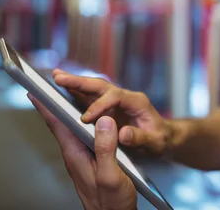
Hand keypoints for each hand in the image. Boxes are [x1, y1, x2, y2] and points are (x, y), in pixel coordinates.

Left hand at [29, 94, 136, 209]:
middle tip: (51, 85)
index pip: (57, 125)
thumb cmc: (111, 203)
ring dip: (69, 111)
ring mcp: (82, 157)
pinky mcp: (91, 160)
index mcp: (76, 155)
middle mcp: (76, 154)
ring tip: (67, 94)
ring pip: (73, 128)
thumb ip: (106, 149)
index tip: (36, 91)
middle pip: (62, 123)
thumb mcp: (111, 175)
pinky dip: (85, 122)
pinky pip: (84, 135)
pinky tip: (91, 118)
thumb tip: (103, 121)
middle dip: (55, 103)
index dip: (46, 106)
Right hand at [53, 69, 170, 156]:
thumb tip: (122, 134)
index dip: (99, 105)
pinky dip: (76, 94)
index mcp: (137, 102)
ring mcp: (115, 101)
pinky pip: (90, 99)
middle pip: (100, 85)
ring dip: (74, 83)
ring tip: (55, 77)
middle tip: (58, 78)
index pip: (115, 96)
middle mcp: (124, 97)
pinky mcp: (108, 108)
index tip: (86, 118)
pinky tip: (61, 90)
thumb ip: (140, 138)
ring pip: (93, 89)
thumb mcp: (155, 142)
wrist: (164, 137)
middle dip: (80, 82)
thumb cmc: (160, 139)